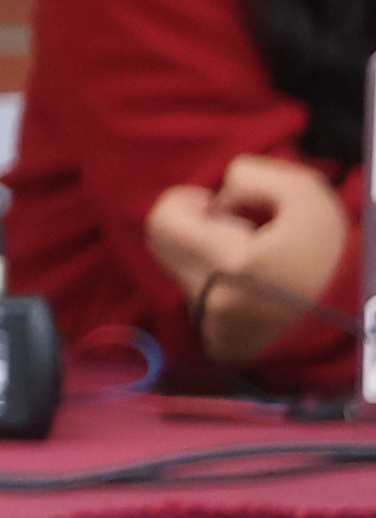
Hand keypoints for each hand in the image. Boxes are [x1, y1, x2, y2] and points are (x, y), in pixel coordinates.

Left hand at [146, 154, 352, 366]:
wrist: (358, 314)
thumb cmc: (331, 251)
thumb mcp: (305, 192)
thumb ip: (251, 177)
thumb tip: (219, 197)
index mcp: (231, 262)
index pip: (162, 221)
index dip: (186, 202)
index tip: (221, 207)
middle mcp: (211, 298)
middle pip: (161, 243)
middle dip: (193, 227)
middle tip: (236, 227)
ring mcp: (211, 324)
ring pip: (180, 269)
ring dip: (206, 254)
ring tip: (251, 255)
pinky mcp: (218, 341)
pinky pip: (197, 296)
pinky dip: (218, 282)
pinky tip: (253, 281)